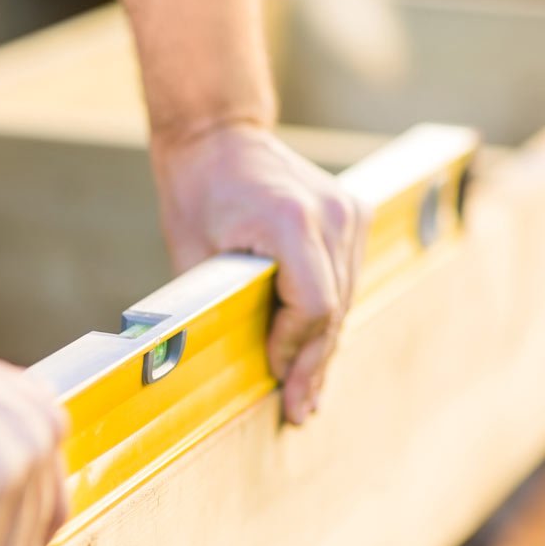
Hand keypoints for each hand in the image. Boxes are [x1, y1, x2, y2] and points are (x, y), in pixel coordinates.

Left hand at [150, 122, 366, 423]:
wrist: (219, 134)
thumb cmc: (196, 190)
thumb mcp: (192, 251)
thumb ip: (217, 303)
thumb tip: (223, 364)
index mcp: (291, 221)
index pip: (312, 305)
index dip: (293, 348)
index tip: (275, 378)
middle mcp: (332, 215)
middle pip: (333, 309)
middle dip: (314, 364)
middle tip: (302, 411)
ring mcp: (348, 212)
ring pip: (344, 298)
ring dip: (325, 345)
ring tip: (310, 393)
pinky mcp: (352, 213)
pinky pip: (344, 278)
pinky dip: (328, 315)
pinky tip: (316, 350)